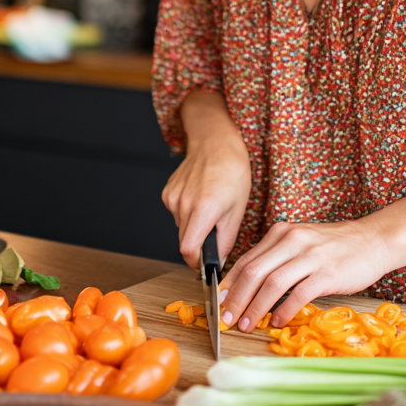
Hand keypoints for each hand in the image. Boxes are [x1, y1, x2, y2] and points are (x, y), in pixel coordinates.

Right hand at [162, 90, 250, 267]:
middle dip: (199, 244)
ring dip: (194, 227)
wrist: (216, 142)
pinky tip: (200, 197)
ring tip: (210, 208)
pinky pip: (177, 213)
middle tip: (216, 231)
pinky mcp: (167, 192)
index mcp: (203, 209)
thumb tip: (217, 262)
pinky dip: (188, 213)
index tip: (207, 262)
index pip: (188, 251)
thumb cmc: (232, 171)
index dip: (197, 262)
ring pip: (181, 228)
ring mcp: (172, 197)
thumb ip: (226, 240)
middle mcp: (183, 204)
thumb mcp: (238, 209)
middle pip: (184, 241)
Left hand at [220, 218, 388, 330]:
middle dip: (236, 298)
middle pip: (253, 271)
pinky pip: (298, 294)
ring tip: (247, 324)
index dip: (229, 283)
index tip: (218, 302)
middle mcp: (292, 240)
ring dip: (255, 307)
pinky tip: (278, 322)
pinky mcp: (327, 272)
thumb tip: (249, 285)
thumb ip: (277, 258)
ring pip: (272, 283)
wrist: (373, 240)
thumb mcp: (301, 243)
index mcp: (282, 233)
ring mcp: (310, 255)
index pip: (246, 259)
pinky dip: (284, 310)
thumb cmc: (335, 247)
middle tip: (226, 319)